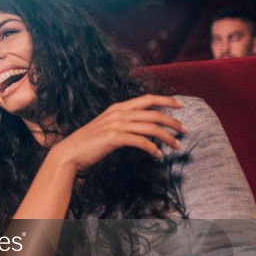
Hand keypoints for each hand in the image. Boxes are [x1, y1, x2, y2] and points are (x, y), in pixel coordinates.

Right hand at [49, 95, 186, 173]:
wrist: (69, 154)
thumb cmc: (88, 144)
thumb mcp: (106, 127)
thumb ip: (123, 124)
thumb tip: (142, 127)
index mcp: (117, 107)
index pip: (148, 99)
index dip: (167, 100)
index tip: (182, 106)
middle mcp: (118, 113)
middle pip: (154, 113)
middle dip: (173, 122)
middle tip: (186, 131)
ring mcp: (116, 125)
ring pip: (151, 128)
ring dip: (168, 138)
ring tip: (177, 146)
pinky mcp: (114, 138)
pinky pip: (141, 142)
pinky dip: (153, 149)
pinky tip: (158, 156)